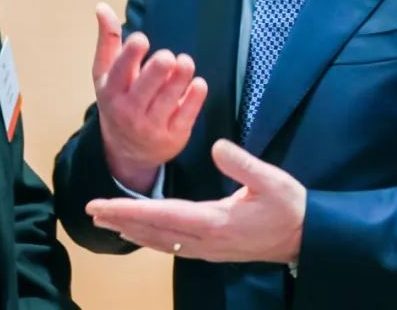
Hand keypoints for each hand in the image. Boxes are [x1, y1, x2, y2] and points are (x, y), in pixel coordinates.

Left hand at [85, 139, 305, 263]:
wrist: (306, 238)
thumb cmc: (290, 207)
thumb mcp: (272, 180)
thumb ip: (243, 164)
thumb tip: (216, 147)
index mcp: (215, 222)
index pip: (162, 215)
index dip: (130, 209)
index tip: (103, 205)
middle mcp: (205, 240)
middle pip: (153, 231)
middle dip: (120, 219)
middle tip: (90, 209)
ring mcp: (207, 248)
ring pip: (159, 240)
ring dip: (131, 228)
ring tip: (106, 219)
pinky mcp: (211, 248)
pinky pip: (171, 243)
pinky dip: (149, 235)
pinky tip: (139, 230)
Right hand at [92, 2, 207, 193]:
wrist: (128, 150)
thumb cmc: (118, 101)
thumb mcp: (106, 74)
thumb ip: (108, 40)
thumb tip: (102, 7)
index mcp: (111, 91)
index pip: (119, 73)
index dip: (129, 56)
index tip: (141, 39)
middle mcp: (130, 110)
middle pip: (145, 89)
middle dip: (157, 72)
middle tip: (168, 56)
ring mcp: (152, 125)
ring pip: (168, 101)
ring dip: (179, 80)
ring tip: (186, 62)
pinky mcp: (174, 135)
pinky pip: (185, 116)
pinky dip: (193, 99)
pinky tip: (199, 83)